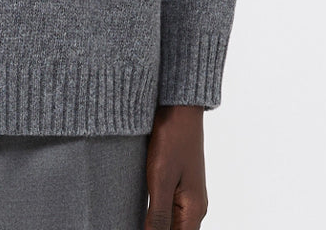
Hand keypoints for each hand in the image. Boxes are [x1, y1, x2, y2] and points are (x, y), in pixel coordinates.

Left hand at [144, 105, 207, 228]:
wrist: (179, 107)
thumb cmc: (172, 139)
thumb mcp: (161, 179)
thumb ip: (158, 215)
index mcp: (193, 211)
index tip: (136, 226)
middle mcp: (195, 207)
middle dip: (155, 229)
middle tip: (130, 220)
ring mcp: (189, 195)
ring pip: (172, 223)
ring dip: (156, 224)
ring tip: (133, 217)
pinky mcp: (180, 183)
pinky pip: (170, 208)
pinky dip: (156, 214)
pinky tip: (142, 209)